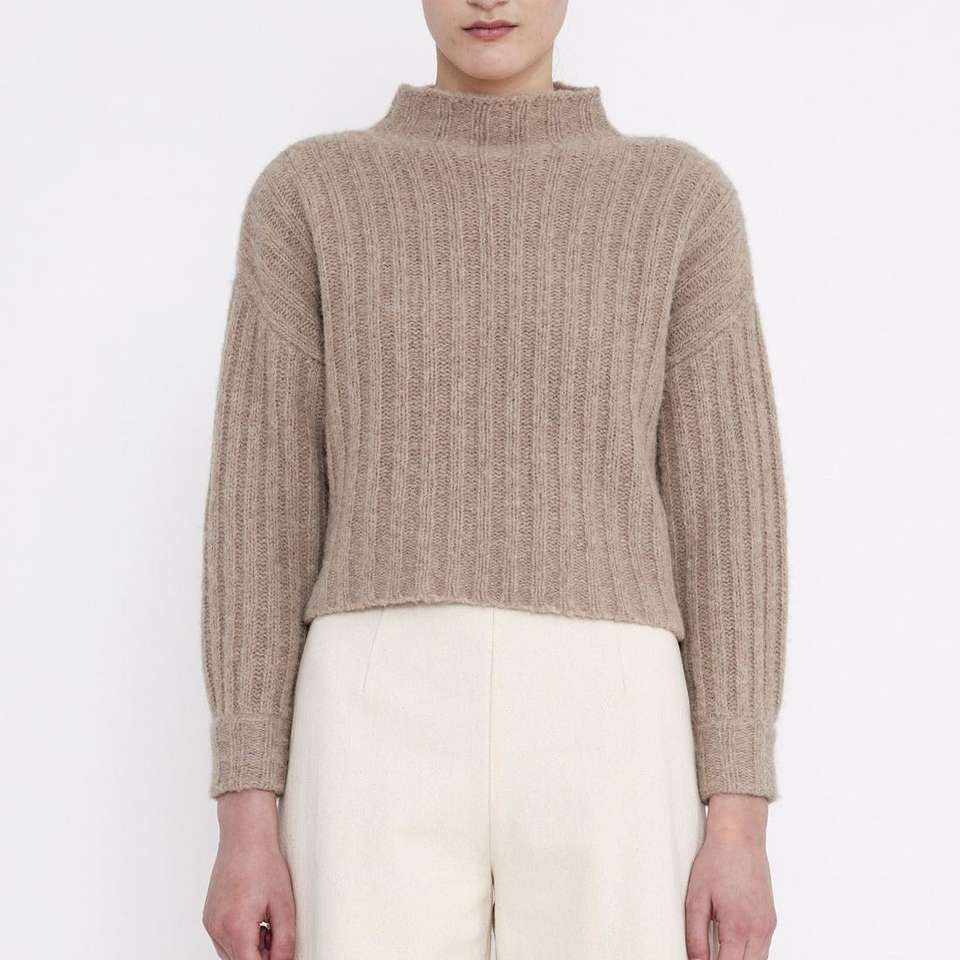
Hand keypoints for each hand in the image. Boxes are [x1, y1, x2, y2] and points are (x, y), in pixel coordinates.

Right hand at [202, 789, 295, 959]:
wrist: (245, 837)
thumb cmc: (265, 864)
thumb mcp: (284, 906)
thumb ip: (285, 942)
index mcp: (237, 927)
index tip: (280, 955)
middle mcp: (218, 928)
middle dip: (261, 956)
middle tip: (277, 934)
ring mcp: (210, 923)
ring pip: (231, 954)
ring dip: (250, 948)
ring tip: (266, 921)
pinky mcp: (208, 917)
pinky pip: (224, 940)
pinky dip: (239, 938)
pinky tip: (254, 917)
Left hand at [684, 793, 776, 959]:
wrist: (740, 837)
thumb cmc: (716, 862)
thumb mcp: (696, 899)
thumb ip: (695, 937)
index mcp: (738, 926)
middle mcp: (759, 930)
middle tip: (710, 955)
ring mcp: (768, 926)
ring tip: (719, 951)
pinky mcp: (771, 920)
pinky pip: (763, 950)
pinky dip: (749, 955)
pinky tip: (733, 948)